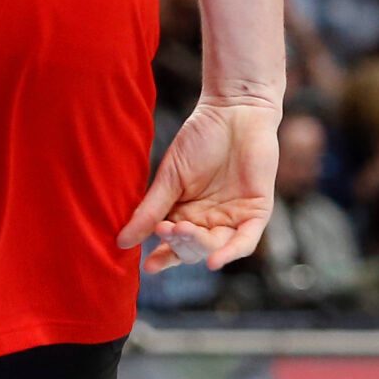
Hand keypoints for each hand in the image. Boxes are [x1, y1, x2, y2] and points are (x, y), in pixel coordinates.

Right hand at [117, 97, 280, 273]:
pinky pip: (245, 241)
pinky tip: (213, 261)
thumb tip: (122, 241)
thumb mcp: (170, 177)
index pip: (174, 244)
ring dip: (198, 245)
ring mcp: (234, 217)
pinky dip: (230, 252)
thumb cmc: (200, 138)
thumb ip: (150, 209)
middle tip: (165, 229)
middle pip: (193, 248)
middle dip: (178, 244)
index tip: (148, 267)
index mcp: (186, 212)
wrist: (234, 111)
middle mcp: (210, 220)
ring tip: (181, 230)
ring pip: (215, 246)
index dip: (163, 257)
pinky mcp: (257, 213)